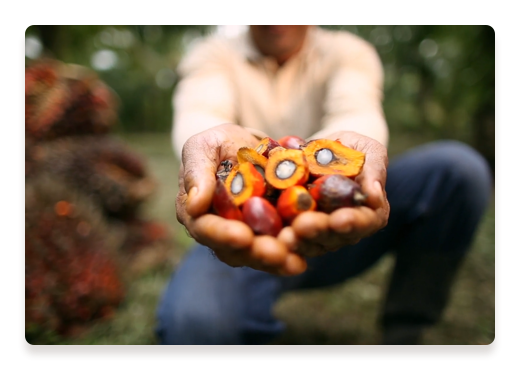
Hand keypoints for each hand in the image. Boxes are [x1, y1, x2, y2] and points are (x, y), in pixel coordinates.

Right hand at [176, 123, 307, 274]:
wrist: (246, 146)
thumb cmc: (218, 144)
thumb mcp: (203, 147)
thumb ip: (197, 172)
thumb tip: (194, 205)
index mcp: (196, 212)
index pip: (205, 228)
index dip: (223, 235)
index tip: (243, 236)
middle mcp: (217, 231)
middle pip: (233, 250)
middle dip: (256, 254)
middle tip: (277, 254)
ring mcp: (243, 236)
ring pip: (256, 256)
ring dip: (275, 262)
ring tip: (294, 263)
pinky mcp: (267, 235)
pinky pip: (277, 248)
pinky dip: (290, 254)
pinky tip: (303, 260)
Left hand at [278, 131, 389, 256]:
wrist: (324, 149)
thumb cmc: (354, 149)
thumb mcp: (368, 151)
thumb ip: (374, 170)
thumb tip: (374, 195)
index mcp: (370, 213)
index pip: (366, 222)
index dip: (353, 223)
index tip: (339, 220)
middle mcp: (346, 229)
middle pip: (334, 237)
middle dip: (318, 231)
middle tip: (303, 226)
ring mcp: (321, 233)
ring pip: (311, 243)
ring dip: (298, 240)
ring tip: (284, 235)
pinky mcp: (297, 229)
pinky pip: (290, 235)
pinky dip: (279, 234)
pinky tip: (268, 231)